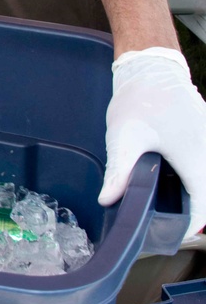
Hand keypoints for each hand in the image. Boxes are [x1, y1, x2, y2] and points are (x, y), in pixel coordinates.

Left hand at [99, 48, 205, 239]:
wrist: (152, 68)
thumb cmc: (140, 100)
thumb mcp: (124, 138)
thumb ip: (119, 172)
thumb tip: (107, 200)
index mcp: (195, 159)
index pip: (203, 208)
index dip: (189, 227)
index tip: (173, 234)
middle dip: (193, 214)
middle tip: (169, 224)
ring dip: (195, 196)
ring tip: (171, 206)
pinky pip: (205, 165)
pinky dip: (196, 178)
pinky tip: (175, 182)